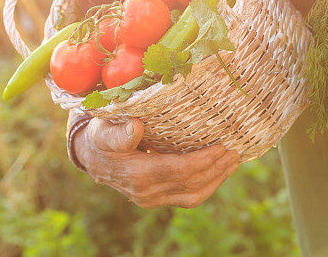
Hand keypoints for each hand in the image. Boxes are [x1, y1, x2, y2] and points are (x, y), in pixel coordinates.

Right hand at [73, 118, 239, 208]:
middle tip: (236, 151)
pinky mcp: (156, 199)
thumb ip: (118, 132)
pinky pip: (187, 197)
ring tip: (233, 162)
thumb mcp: (104, 130)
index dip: (205, 160)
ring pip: (193, 195)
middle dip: (217, 169)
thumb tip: (136, 127)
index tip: (222, 146)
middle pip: (192, 184)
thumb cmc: (100, 137)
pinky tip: (218, 171)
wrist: (91, 157)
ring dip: (217, 179)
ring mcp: (152, 199)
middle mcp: (147, 192)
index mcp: (138, 174)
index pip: (180, 170)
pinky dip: (206, 185)